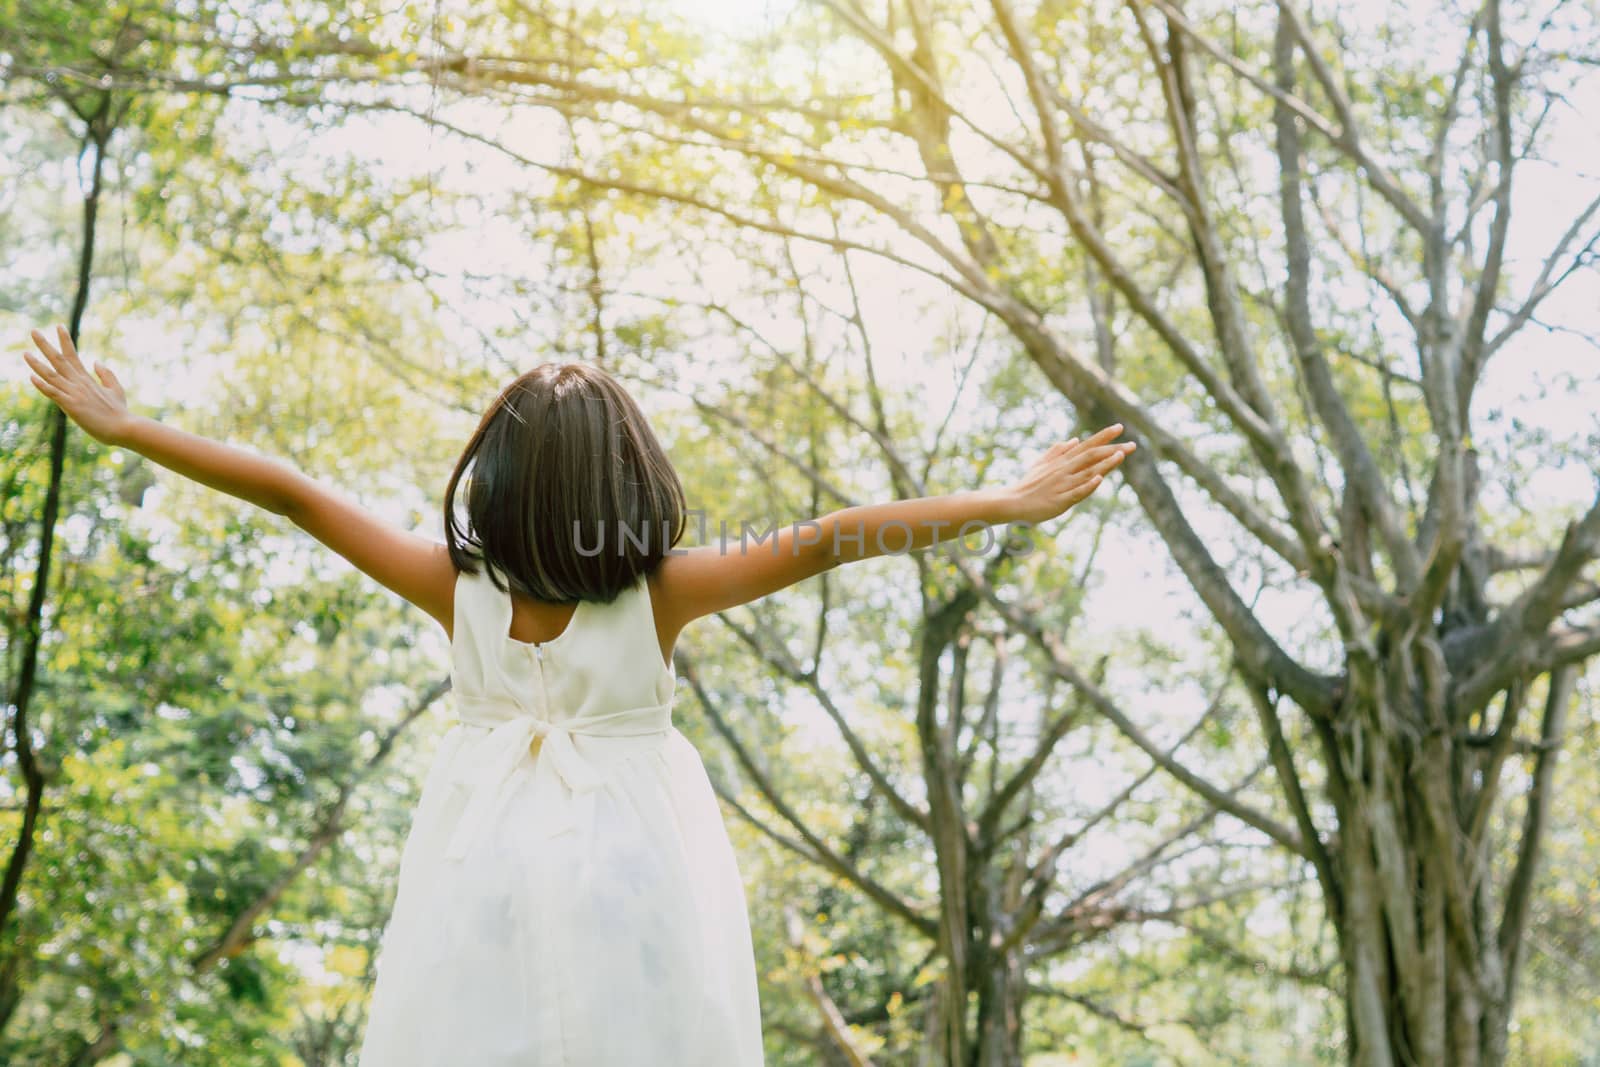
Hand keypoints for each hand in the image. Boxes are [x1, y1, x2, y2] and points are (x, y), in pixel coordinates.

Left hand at [22, 326, 133, 444]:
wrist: (124, 428)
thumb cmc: (120, 412)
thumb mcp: (116, 389)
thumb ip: (106, 375)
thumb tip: (96, 361)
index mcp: (87, 379)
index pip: (73, 355)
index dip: (65, 340)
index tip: (59, 326)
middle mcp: (78, 383)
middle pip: (59, 360)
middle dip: (45, 345)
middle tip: (33, 331)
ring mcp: (74, 394)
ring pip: (52, 376)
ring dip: (37, 364)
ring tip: (25, 353)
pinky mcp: (72, 406)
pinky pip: (54, 394)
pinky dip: (43, 386)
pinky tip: (32, 378)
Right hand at [1005, 424, 1134, 523]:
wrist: (1011, 502)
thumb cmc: (1028, 484)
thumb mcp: (1041, 464)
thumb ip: (1058, 451)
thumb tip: (1075, 439)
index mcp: (1062, 461)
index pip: (1087, 445)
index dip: (1104, 436)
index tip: (1120, 427)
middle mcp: (1064, 470)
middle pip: (1092, 456)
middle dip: (1113, 450)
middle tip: (1133, 445)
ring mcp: (1062, 485)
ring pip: (1087, 472)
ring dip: (1105, 464)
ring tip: (1121, 456)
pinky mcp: (1059, 501)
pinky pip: (1076, 492)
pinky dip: (1088, 486)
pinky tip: (1099, 480)